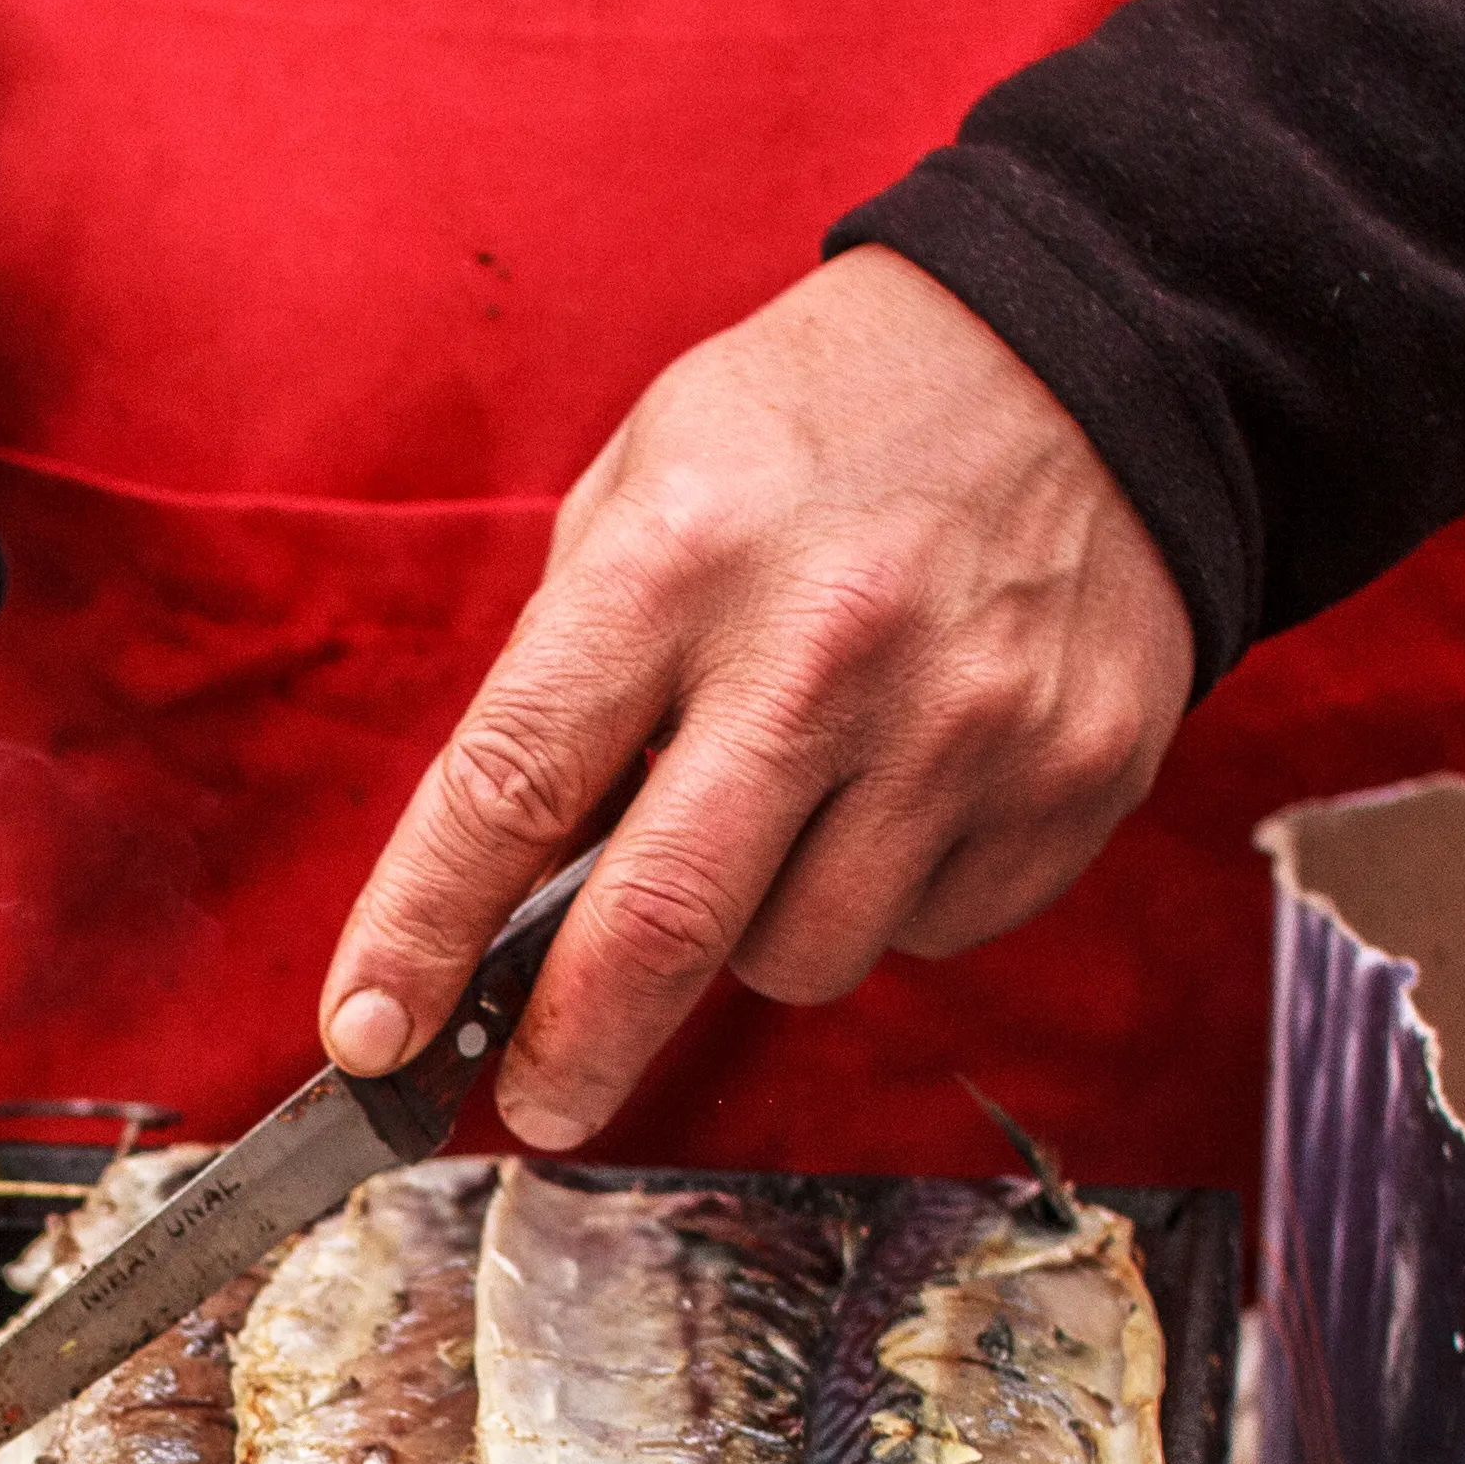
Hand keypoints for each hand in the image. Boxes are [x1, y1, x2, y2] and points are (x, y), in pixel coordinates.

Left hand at [316, 247, 1197, 1150]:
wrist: (1101, 355)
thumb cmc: (830, 431)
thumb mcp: (655, 479)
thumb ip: (572, 669)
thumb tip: (504, 884)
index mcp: (681, 561)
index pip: (512, 783)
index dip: (420, 933)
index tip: (363, 1039)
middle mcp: (824, 652)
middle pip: (662, 926)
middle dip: (574, 1052)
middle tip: (538, 1107)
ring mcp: (962, 728)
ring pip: (798, 957)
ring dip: (752, 940)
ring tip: (786, 814)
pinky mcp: (1067, 783)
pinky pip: (924, 934)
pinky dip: (883, 899)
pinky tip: (906, 785)